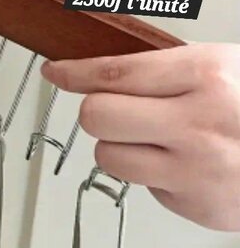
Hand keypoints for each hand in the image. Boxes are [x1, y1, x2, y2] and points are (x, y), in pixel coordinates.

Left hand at [41, 43, 239, 230]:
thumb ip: (160, 68)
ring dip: (118, 144)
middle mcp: (199, 125)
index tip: (56, 72)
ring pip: (109, 156)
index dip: (74, 72)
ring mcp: (199, 171)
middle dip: (96, 110)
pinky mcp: (199, 207)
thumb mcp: (217, 66)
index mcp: (205, 77)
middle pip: (98, 117)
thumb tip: (97, 70)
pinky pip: (142, 185)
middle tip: (111, 107)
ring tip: (150, 136)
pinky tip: (179, 160)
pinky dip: (149, 171)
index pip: (114, 73)